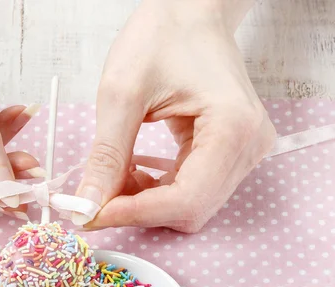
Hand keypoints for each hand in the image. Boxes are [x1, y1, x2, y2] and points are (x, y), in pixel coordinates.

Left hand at [74, 0, 275, 232]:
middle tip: (94, 200)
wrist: (188, 12)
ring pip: (189, 205)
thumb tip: (87, 205)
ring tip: (112, 177)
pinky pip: (190, 190)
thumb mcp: (122, 93)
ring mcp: (243, 151)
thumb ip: (106, 155)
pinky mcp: (229, 152)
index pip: (186, 199)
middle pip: (190, 209)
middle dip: (137, 210)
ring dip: (144, 202)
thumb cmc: (162, 35)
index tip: (92, 215)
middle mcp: (249, 146)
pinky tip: (131, 172)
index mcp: (233, 127)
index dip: (135, 214)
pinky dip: (155, 190)